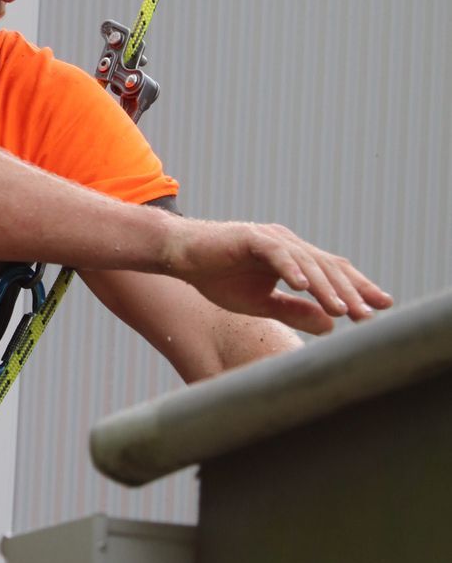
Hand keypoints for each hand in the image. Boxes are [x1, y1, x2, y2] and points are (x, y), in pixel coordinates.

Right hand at [164, 219, 392, 333]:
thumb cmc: (217, 276)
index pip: (332, 273)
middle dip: (350, 291)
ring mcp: (270, 239)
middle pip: (327, 267)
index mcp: (293, 259)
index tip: (381, 308)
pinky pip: (275, 253)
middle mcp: (288, 245)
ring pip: (306, 262)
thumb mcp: (260, 303)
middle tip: (369, 315)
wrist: (180, 256)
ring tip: (342, 309)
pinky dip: (290, 269)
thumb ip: (294, 311)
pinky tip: (303, 287)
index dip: (357, 289)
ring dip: (325, 287)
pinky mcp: (249, 237)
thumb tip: (331, 326)